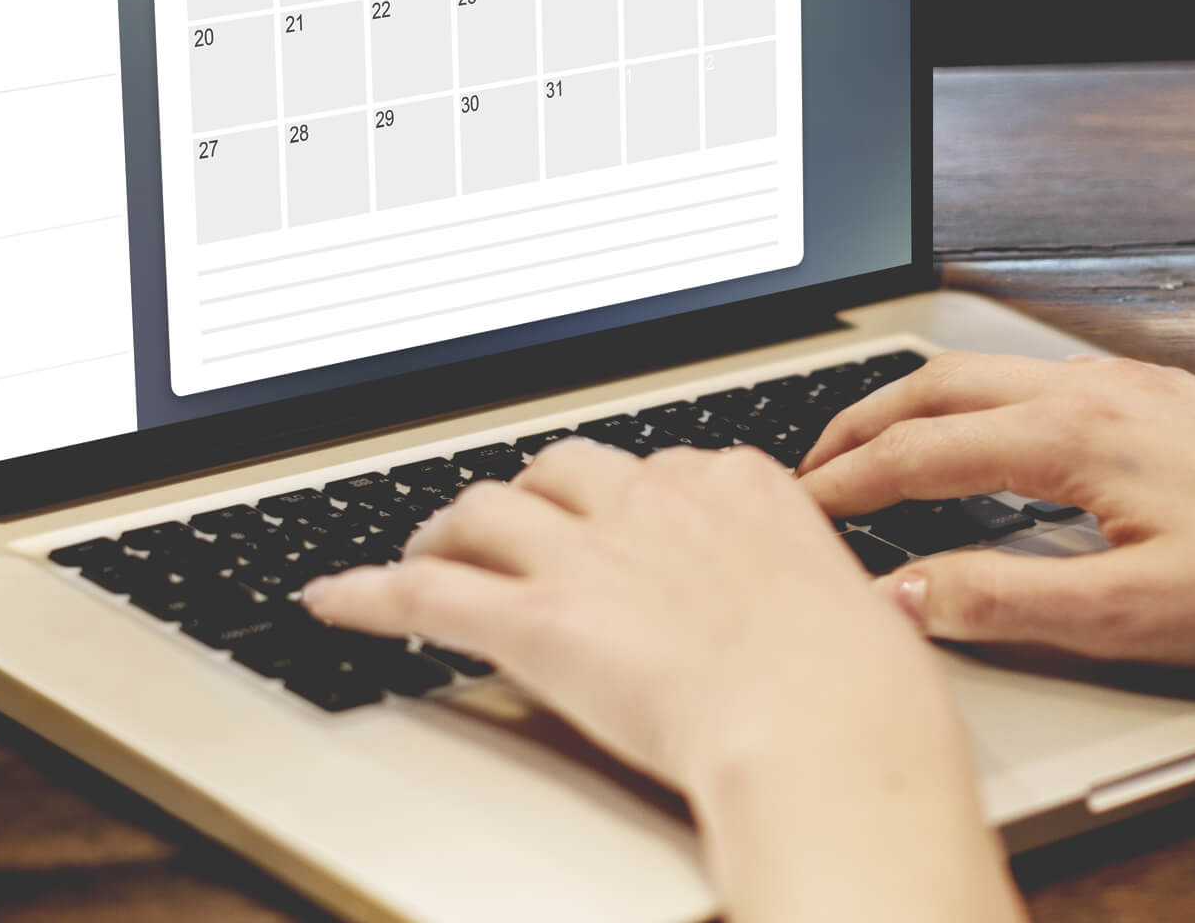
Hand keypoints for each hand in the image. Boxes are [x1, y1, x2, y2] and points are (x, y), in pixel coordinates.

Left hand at [303, 441, 1021, 922]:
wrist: (827, 729)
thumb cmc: (859, 690)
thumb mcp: (851, 605)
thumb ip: (803, 586)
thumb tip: (817, 607)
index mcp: (734, 485)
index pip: (655, 464)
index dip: (618, 497)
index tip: (608, 519)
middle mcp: (653, 500)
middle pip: (559, 467)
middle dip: (530, 494)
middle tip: (513, 527)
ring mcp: (589, 555)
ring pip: (484, 510)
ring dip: (449, 529)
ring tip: (431, 550)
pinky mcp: (537, 618)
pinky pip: (427, 592)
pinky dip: (369, 594)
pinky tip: (335, 599)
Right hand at [798, 352, 1194, 666]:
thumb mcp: (1131, 618)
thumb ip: (1004, 602)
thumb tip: (903, 595)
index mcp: (1074, 437)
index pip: (920, 453)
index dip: (846, 484)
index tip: (798, 511)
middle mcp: (1091, 391)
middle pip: (933, 384)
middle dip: (856, 422)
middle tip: (808, 468)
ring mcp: (1125, 384)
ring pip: (980, 370)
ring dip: (910, 405)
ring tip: (871, 447)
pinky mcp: (1155, 395)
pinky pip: (1029, 376)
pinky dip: (968, 402)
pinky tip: (974, 438)